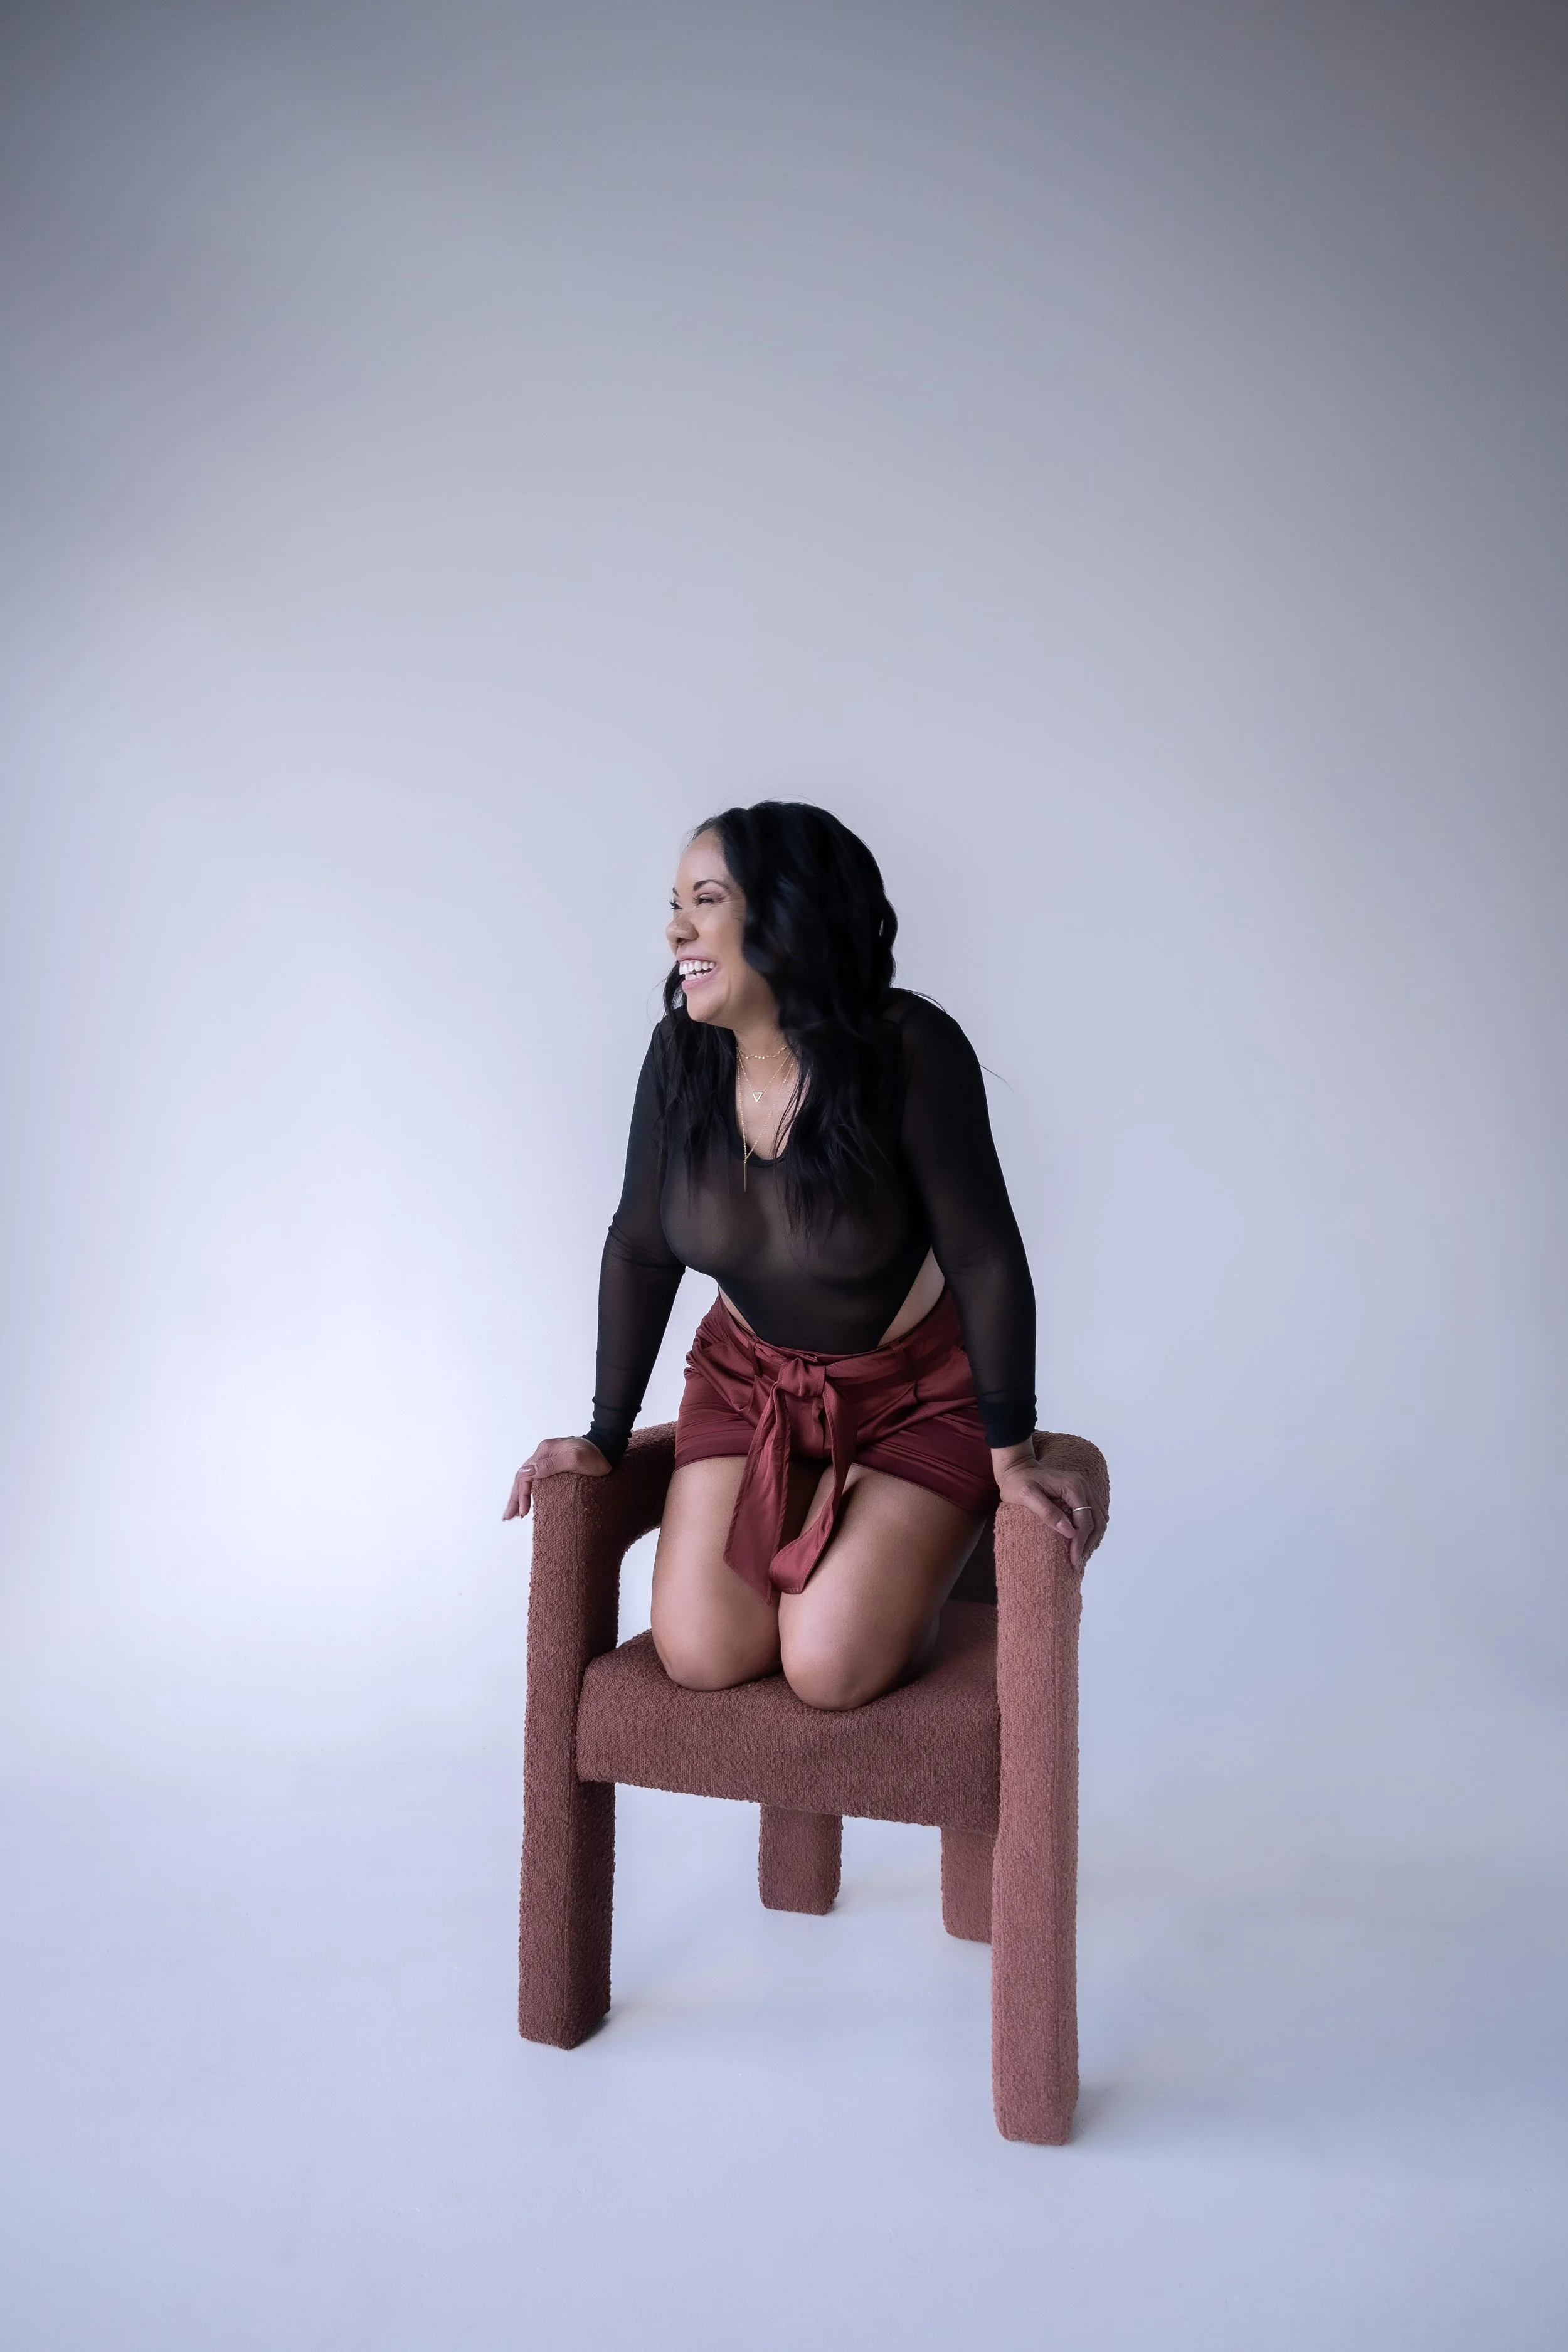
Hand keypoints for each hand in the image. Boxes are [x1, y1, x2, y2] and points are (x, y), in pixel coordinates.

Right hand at [502, 1437, 611, 1520]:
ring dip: (519, 1495)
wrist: (608, 1447)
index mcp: (544, 1451)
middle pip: (522, 1477)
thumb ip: (549, 1466)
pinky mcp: (555, 1463)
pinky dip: (529, 1490)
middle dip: (514, 1498)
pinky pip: (536, 1478)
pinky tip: (528, 1499)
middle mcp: (543, 1453)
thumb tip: (525, 1471)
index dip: (522, 1495)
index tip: (522, 1513)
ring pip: (527, 1478)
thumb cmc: (595, 1455)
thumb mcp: (573, 1460)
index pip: (525, 1476)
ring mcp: (548, 1458)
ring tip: (514, 1512)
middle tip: (507, 1517)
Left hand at [991, 1440, 1103, 1571]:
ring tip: (1079, 1554)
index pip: (1085, 1521)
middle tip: (1076, 1561)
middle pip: (1098, 1520)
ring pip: (1099, 1518)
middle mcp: (1083, 1486)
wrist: (1016, 1467)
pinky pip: (1093, 1513)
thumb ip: (1047, 1512)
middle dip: (1088, 1543)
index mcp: (1073, 1487)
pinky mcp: (1079, 1493)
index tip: (1073, 1560)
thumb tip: (1069, 1532)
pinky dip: (1090, 1529)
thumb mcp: (1027, 1497)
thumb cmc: (1017, 1482)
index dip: (1080, 1543)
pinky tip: (1079, 1540)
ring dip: (1091, 1537)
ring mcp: (1083, 1488)